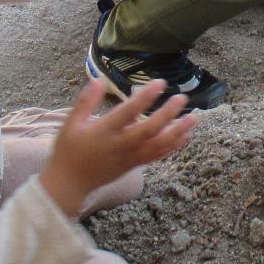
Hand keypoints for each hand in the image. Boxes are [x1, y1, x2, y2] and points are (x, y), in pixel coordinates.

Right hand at [40, 80, 196, 213]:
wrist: (70, 183)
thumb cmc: (69, 150)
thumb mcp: (71, 123)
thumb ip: (86, 101)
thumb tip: (99, 79)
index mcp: (103, 132)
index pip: (127, 113)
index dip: (144, 98)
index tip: (159, 83)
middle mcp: (120, 145)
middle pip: (149, 131)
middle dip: (168, 114)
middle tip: (182, 98)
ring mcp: (129, 157)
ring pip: (158, 145)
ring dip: (178, 132)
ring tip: (194, 117)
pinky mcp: (135, 165)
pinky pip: (157, 155)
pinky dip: (173, 145)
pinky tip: (185, 134)